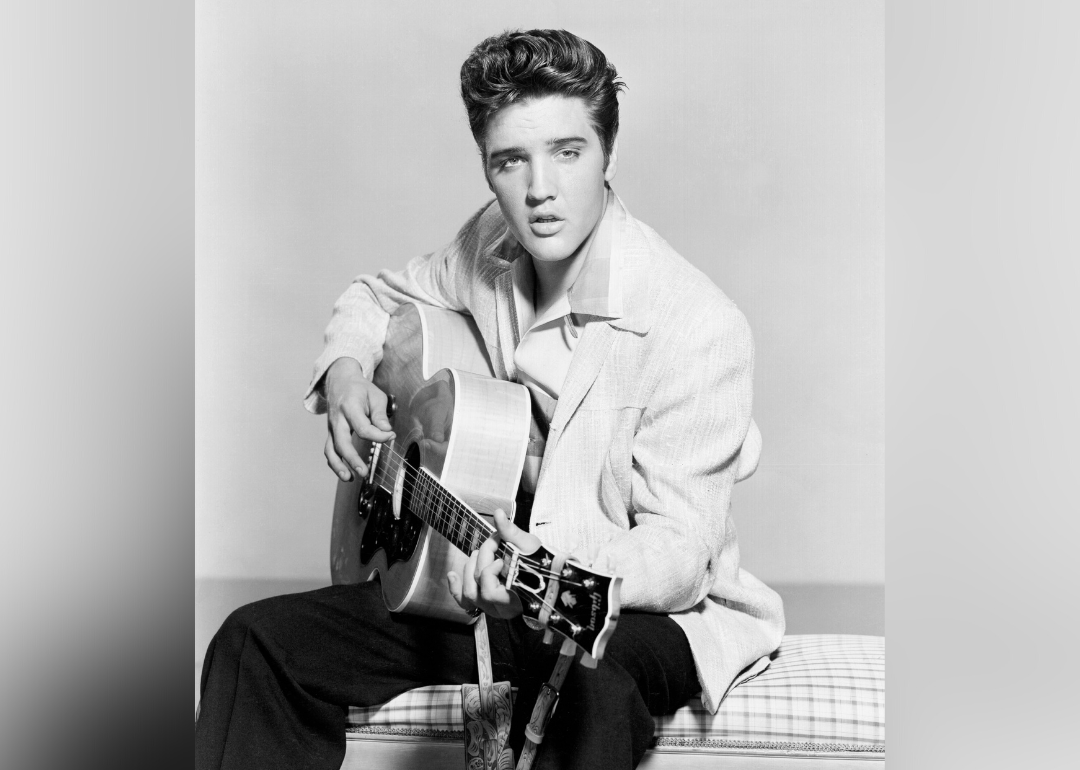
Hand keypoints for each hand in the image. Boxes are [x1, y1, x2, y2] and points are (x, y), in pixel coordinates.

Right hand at [323, 357, 394, 481]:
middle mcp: (337, 419)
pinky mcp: (331, 433)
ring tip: (349, 478)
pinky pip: (329, 450)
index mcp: (349, 407)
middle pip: (342, 442)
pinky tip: (345, 474)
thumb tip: (386, 431)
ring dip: (338, 466)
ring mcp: (331, 427)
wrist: (339, 381)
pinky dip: (335, 463)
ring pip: (331, 449)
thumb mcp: (375, 395)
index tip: (390, 436)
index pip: (363, 427)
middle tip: (364, 472)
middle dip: (352, 459)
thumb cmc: (360, 389)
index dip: (378, 435)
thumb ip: (380, 414)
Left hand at [447, 509, 541, 619]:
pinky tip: (452, 574)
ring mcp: (492, 608)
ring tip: (476, 555)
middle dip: (480, 560)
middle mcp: (500, 607)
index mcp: (512, 595)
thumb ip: (510, 531)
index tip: (498, 541)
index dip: (488, 557)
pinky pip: (465, 602)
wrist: (549, 581)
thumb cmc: (541, 565)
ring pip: (469, 594)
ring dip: (468, 571)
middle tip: (491, 546)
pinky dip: (456, 588)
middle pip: (478, 584)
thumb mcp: (528, 546)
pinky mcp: (487, 605)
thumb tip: (498, 513)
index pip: (487, 580)